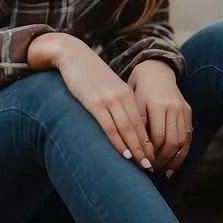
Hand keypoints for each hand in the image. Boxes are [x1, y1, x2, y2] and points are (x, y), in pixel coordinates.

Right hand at [28, 33, 153, 168]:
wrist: (72, 55)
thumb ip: (115, 103)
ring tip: (142, 166)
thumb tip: (119, 125)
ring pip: (127, 129)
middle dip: (145, 150)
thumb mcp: (106, 88)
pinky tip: (125, 154)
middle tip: (151, 168)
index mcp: (127, 94)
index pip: (141, 123)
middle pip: (138, 129)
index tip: (151, 158)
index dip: (147, 143)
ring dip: (136, 150)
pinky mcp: (95, 102)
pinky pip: (110, 126)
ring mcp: (110, 100)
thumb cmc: (86, 75)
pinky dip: (119, 142)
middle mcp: (122, 97)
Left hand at [128, 60, 191, 177]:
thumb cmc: (137, 89)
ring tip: (163, 171)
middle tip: (151, 170)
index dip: (151, 153)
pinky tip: (174, 164)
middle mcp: (172, 107)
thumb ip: (135, 125)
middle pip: (171, 142)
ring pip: (182, 142)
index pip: (157, 137)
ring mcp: (182, 109)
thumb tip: (135, 152)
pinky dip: (182, 153)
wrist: (155, 70)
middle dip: (162, 160)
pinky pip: (188, 137)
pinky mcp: (187, 111)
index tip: (143, 164)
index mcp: (156, 104)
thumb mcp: (132, 103)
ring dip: (173, 160)